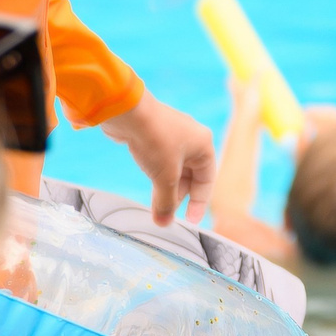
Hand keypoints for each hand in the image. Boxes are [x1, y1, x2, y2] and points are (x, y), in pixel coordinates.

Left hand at [100, 92, 217, 224]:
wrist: (128, 112)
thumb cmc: (155, 140)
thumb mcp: (165, 177)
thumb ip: (166, 202)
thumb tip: (164, 223)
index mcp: (204, 145)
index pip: (207, 180)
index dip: (199, 202)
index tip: (190, 221)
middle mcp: (192, 138)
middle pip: (190, 175)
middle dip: (178, 196)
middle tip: (167, 214)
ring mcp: (172, 134)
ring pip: (174, 168)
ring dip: (166, 188)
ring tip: (155, 206)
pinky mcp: (154, 134)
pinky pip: (161, 160)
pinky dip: (156, 175)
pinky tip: (148, 184)